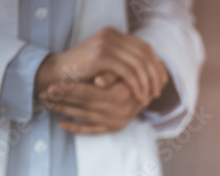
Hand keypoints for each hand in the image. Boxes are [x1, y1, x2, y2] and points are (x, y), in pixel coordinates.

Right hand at [35, 27, 167, 106]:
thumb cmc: (83, 73)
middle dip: (155, 75)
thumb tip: (154, 74)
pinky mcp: (100, 56)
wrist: (57, 74)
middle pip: (145, 55)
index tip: (162, 83)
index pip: (145, 48)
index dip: (157, 65)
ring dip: (147, 82)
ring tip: (149, 97)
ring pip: (138, 64)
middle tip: (158, 92)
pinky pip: (127, 72)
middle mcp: (111, 35)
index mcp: (115, 34)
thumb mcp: (109, 65)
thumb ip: (127, 63)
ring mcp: (105, 43)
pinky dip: (136, 85)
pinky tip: (139, 96)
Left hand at [40, 78, 145, 134]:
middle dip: (61, 99)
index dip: (68, 89)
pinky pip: (92, 131)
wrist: (148, 90)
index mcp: (119, 95)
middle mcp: (117, 111)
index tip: (50, 86)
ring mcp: (115, 121)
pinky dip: (77, 128)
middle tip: (41, 94)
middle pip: (82, 104)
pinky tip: (61, 124)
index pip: (88, 92)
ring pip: (84, 116)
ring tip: (46, 103)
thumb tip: (97, 81)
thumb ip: (110, 75)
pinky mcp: (115, 128)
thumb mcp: (124, 72)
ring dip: (63, 110)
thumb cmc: (132, 76)